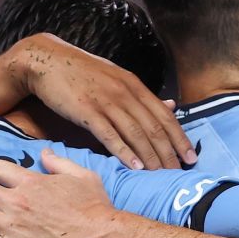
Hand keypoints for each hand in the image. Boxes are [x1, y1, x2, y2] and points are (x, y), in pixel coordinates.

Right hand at [13, 34, 194, 169]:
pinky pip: (110, 135)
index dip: (180, 138)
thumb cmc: (82, 73)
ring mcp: (106, 101)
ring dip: (151, 157)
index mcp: (134, 85)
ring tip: (162, 176)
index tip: (192, 157)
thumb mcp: (117, 78)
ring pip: (136, 133)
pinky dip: (124, 152)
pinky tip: (135, 167)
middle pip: (154, 127)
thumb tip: (172, 104)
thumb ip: (143, 95)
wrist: (46, 60)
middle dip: (169, 153)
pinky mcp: (87, 111)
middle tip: (180, 173)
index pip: (165, 115)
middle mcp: (125, 92)